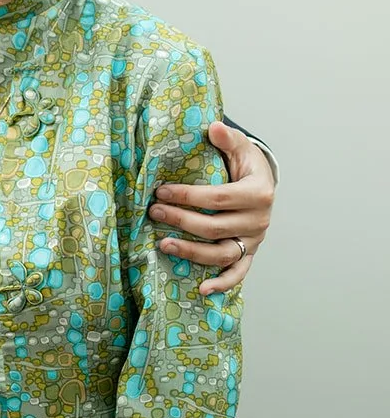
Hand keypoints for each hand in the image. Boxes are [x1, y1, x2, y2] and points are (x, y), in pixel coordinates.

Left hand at [151, 121, 274, 293]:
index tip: (160, 191)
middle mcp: (259, 220)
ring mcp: (254, 240)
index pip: (218, 198)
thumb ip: (228, 139)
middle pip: (215, 227)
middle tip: (153, 212)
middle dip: (180, 221)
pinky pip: (237, 273)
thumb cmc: (244, 164)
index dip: (187, 196)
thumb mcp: (240, 147)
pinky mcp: (249, 253)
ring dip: (191, 252)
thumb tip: (214, 128)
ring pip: (221, 253)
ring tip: (162, 245)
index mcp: (258, 192)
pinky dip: (222, 284)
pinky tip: (202, 289)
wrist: (263, 182)